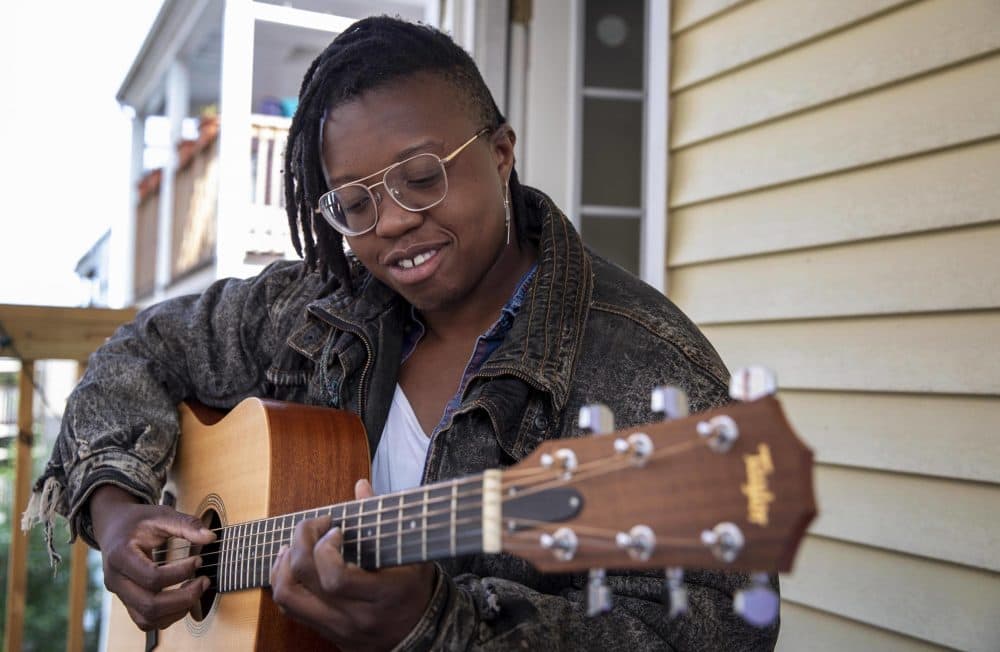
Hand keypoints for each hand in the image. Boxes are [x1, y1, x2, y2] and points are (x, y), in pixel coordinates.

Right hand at [90, 485, 216, 630]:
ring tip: (197, 591)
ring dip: (177, 611)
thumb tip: (211, 537)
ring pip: (147, 619)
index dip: (181, 573)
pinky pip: (145, 621)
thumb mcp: (160, 515)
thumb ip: (186, 524)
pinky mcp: (127, 601)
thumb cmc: (137, 521)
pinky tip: (184, 599)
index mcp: (120, 556)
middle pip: (149, 605)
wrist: (113, 527)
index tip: (199, 560)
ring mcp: (120, 594)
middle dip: (183, 598)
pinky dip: (168, 616)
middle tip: (204, 581)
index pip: (152, 577)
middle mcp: (115, 580)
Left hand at [269, 479, 436, 650]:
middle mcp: (357, 616)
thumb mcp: (412, 552)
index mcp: (384, 595)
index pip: (336, 579)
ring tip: (294, 546)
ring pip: (289, 598)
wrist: (423, 633)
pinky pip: (291, 609)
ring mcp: (340, 628)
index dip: (325, 549)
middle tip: (313, 526)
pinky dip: (283, 582)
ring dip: (284, 565)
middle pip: (306, 582)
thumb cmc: (416, 586)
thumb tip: (361, 486)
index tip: (335, 530)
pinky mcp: (328, 633)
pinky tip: (291, 564)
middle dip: (300, 543)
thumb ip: (385, 520)